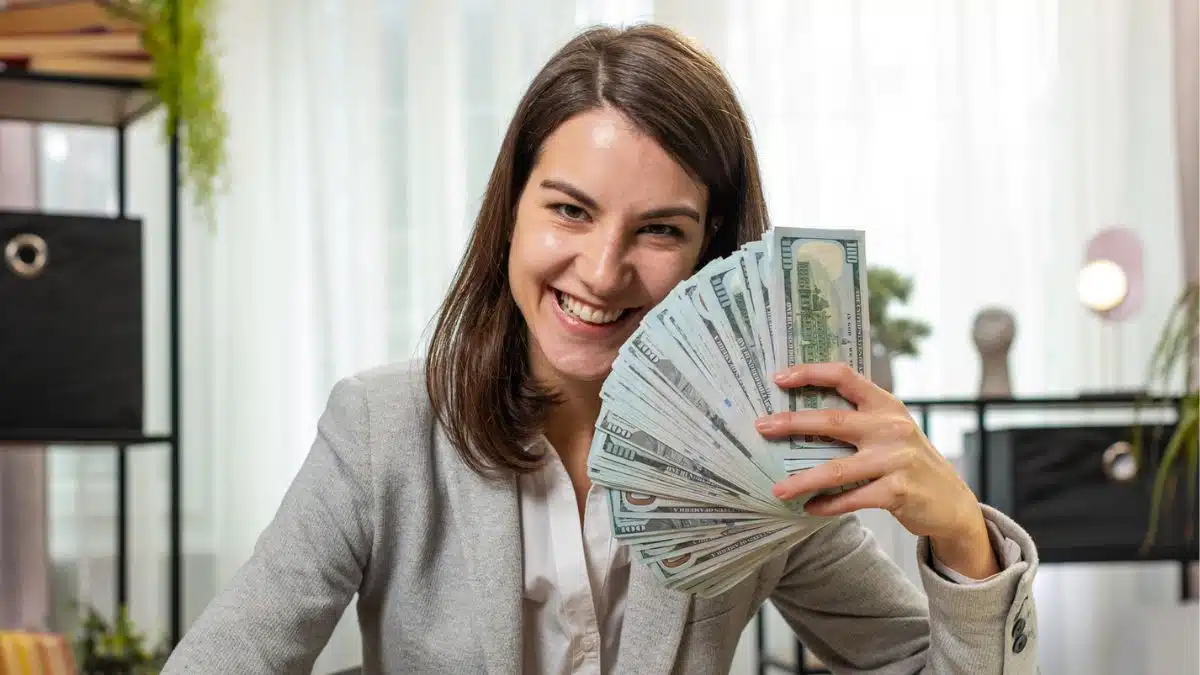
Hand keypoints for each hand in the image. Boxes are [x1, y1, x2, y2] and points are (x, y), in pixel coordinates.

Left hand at [756, 362, 999, 578]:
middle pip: (832, 420)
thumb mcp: (892, 431)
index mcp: (886, 405)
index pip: (845, 377)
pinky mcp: (898, 491)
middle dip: (792, 423)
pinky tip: (809, 508)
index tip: (779, 377)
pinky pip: (852, 498)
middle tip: (761, 427)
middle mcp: (891, 427)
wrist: (952, 502)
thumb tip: (799, 419)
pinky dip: (827, 505)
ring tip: (776, 489)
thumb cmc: (909, 462)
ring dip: (802, 480)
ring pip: (836, 469)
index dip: (810, 373)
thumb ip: (859, 420)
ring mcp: (896, 460)